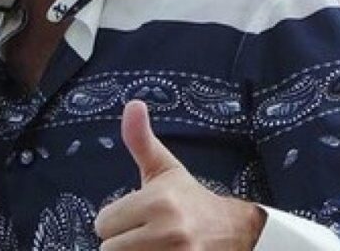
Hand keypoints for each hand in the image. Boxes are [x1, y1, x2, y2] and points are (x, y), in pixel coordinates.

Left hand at [94, 101, 265, 249]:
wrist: (237, 232)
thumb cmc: (192, 201)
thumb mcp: (165, 168)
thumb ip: (140, 140)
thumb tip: (133, 104)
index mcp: (158, 202)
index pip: (103, 223)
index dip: (116, 220)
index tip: (137, 217)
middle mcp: (168, 232)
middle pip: (109, 249)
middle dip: (123, 242)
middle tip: (145, 234)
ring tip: (152, 245)